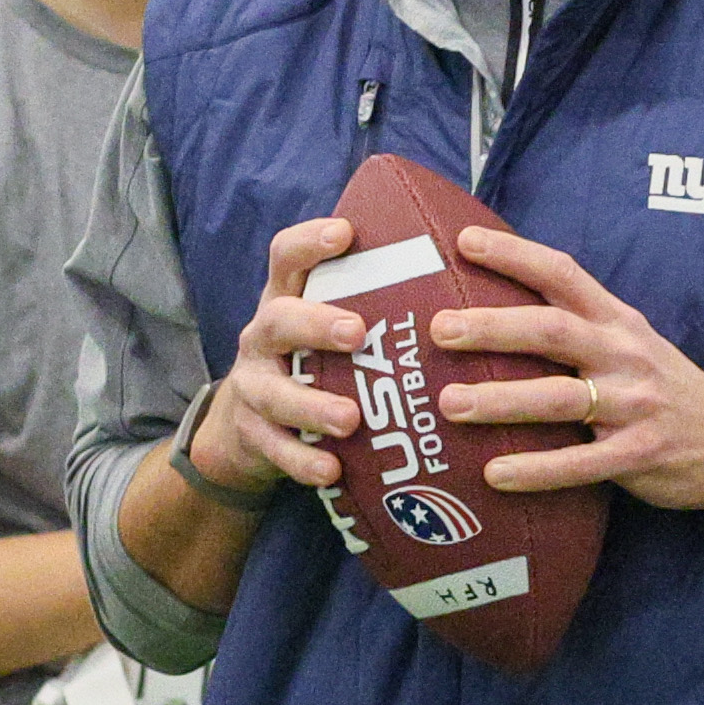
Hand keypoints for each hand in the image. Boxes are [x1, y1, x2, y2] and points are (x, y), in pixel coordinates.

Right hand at [187, 216, 370, 498]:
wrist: (244, 429)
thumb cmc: (312, 364)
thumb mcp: (325, 325)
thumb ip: (370, 303)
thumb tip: (459, 265)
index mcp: (286, 301)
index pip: (286, 258)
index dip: (309, 242)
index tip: (345, 233)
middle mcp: (263, 338)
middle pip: (278, 320)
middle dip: (316, 324)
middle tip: (357, 332)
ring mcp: (253, 387)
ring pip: (274, 393)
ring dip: (312, 405)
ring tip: (350, 419)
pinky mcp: (252, 435)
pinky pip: (275, 448)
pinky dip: (303, 461)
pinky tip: (332, 471)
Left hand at [430, 225, 703, 511]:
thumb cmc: (659, 385)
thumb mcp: (627, 340)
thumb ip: (573, 324)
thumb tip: (488, 307)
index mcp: (616, 320)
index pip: (563, 275)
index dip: (515, 255)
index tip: (463, 242)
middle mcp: (623, 355)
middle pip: (553, 332)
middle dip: (494, 328)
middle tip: (440, 329)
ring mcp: (634, 406)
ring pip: (560, 399)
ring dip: (502, 401)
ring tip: (450, 404)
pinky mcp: (639, 456)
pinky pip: (581, 464)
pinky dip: (537, 470)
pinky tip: (494, 474)